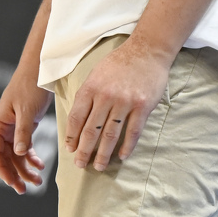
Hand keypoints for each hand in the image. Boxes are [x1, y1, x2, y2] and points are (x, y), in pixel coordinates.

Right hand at [0, 67, 52, 193]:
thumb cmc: (29, 86)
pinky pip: (25, 148)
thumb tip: (19, 154)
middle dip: (14, 174)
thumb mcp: (26, 109)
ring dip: (25, 169)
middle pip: (5, 158)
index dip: (2, 170)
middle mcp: (2, 129)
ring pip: (16, 155)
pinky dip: (31, 157)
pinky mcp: (24, 127)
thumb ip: (22, 132)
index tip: (12, 183)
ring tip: (37, 182)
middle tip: (25, 189)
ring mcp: (13, 129)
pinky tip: (40, 165)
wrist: (40, 69)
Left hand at [65, 39, 171, 171]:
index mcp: (91, 87)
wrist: (147, 50)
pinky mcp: (142, 106)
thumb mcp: (97, 73)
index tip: (70, 149)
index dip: (71, 136)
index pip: (76, 117)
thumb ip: (88, 94)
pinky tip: (122, 156)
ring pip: (110, 135)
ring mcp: (125, 101)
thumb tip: (78, 119)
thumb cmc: (120, 62)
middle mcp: (106, 96)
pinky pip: (133, 131)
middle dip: (84, 151)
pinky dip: (127, 146)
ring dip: (103, 154)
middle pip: (91, 130)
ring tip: (99, 166)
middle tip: (80, 165)